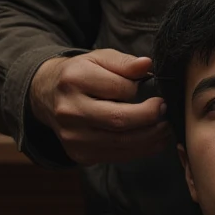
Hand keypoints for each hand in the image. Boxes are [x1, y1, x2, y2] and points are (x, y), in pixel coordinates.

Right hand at [29, 50, 170, 165]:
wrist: (48, 95)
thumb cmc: (81, 74)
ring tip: (166, 128)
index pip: (118, 89)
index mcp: (74, 80)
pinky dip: (140, 150)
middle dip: (149, 118)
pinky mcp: (79, 154)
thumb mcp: (99, 58)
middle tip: (165, 110)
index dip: (139, 90)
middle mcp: (69, 111)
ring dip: (150, 138)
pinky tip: (154, 141)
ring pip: (120, 142)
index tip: (152, 91)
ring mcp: (72, 136)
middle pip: (118, 121)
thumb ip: (124, 62)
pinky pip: (116, 156)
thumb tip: (147, 65)